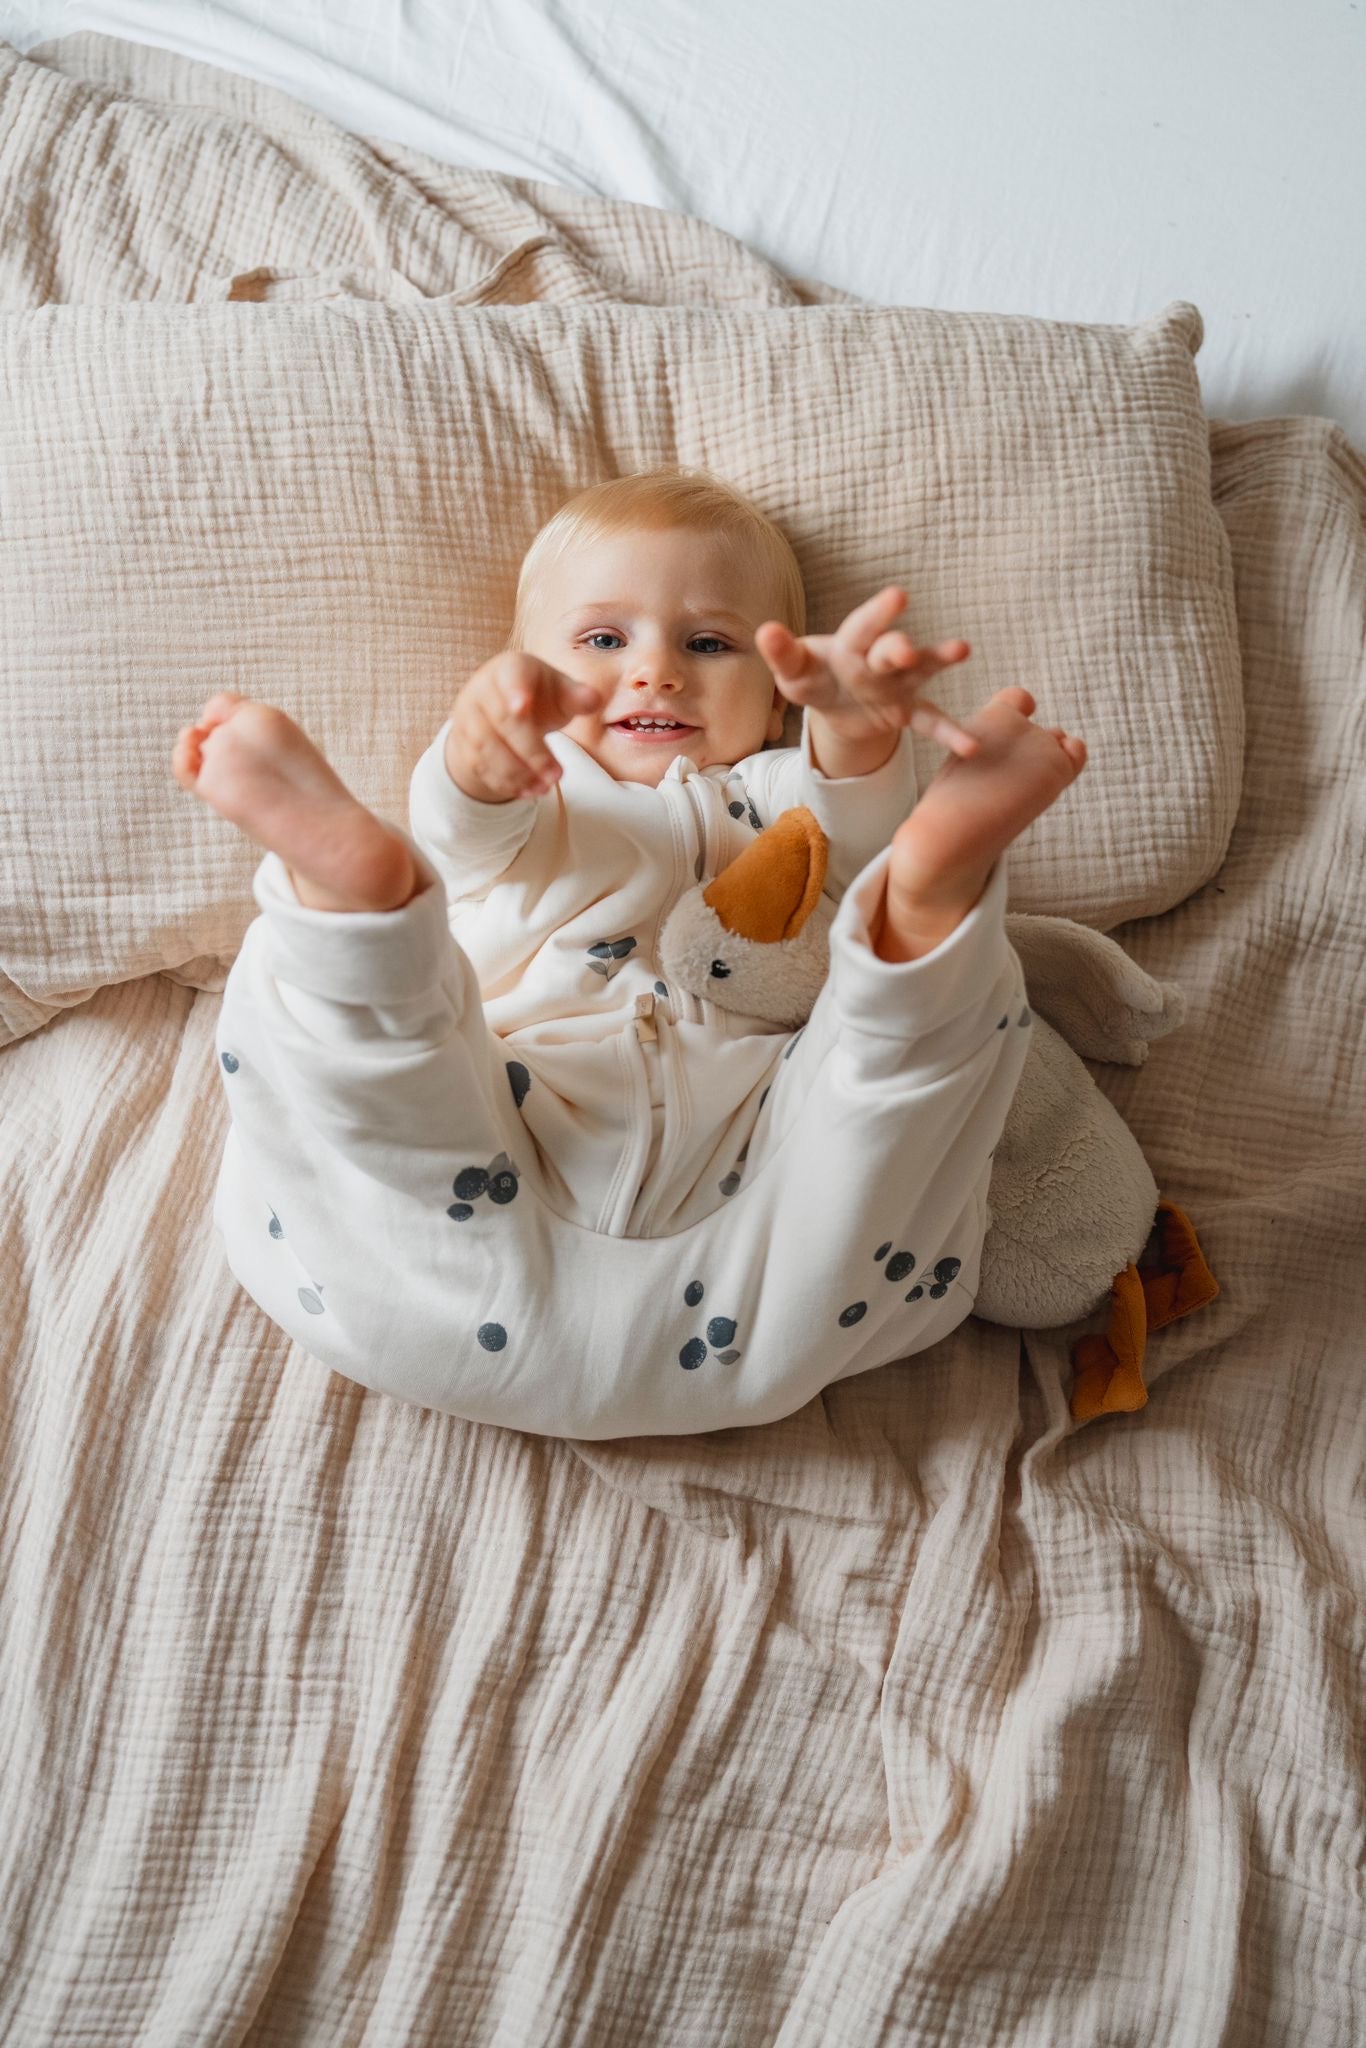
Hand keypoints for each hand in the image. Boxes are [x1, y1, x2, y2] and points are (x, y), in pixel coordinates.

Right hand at [446, 652, 602, 802]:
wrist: (500, 711)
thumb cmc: (538, 697)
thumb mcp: (560, 692)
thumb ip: (577, 695)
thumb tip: (593, 698)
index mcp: (510, 668)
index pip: (511, 673)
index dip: (515, 689)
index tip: (521, 707)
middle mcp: (483, 689)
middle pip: (502, 720)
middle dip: (531, 751)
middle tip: (557, 774)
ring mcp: (468, 717)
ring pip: (487, 747)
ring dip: (518, 772)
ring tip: (545, 787)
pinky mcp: (463, 744)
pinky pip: (480, 765)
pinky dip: (505, 781)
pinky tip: (528, 792)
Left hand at [755, 586, 980, 758]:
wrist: (835, 705)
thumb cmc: (813, 677)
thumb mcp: (794, 670)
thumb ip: (783, 653)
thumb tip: (766, 631)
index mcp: (850, 644)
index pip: (863, 626)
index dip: (879, 613)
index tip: (898, 596)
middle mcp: (878, 659)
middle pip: (890, 650)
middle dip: (899, 649)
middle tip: (905, 652)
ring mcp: (897, 684)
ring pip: (921, 671)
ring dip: (939, 660)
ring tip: (962, 649)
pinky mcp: (906, 711)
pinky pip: (930, 721)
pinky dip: (949, 733)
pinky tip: (971, 747)